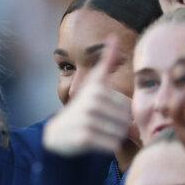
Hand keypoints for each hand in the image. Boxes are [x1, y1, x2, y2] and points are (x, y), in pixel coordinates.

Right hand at [42, 36, 131, 155]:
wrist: (57, 134)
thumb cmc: (82, 108)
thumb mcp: (93, 83)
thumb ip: (106, 62)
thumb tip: (114, 37)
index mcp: (96, 88)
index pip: (127, 106)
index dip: (123, 115)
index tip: (108, 115)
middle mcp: (91, 101)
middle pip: (125, 120)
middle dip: (120, 127)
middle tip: (105, 128)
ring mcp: (86, 119)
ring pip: (119, 133)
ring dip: (115, 138)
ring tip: (101, 135)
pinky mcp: (83, 137)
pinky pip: (111, 145)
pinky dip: (109, 148)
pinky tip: (97, 143)